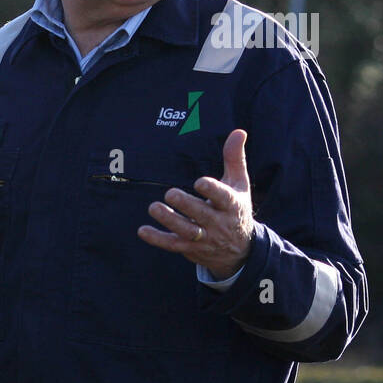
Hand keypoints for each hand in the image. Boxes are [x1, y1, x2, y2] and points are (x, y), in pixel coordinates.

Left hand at [137, 129, 253, 279]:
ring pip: (187, 231)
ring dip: (169, 220)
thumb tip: (238, 131)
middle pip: (202, 215)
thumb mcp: (239, 184)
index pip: (224, 198)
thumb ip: (234, 158)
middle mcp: (219, 223)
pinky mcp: (190, 249)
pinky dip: (157, 239)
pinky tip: (142, 230)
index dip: (212, 191)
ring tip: (154, 207)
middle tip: (170, 194)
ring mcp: (204, 238)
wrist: (240, 250)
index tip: (200, 182)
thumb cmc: (235, 209)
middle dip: (186, 205)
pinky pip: (173, 245)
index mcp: (232, 205)